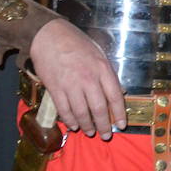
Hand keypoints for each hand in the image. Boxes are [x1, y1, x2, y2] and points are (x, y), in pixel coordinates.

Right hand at [31, 18, 125, 139]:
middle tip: (106, 135)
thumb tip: (117, 92)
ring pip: (81, 112)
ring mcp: (71, 85)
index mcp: (102, 69)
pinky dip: (69, 120)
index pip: (115, 96)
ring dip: (87, 126)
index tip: (121, 125)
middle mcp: (88, 79)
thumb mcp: (99, 54)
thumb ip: (107, 73)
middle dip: (104, 125)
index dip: (119, 114)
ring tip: (90, 132)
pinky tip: (74, 125)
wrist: (49, 36)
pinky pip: (64, 110)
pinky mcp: (55, 88)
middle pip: (99, 109)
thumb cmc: (76, 43)